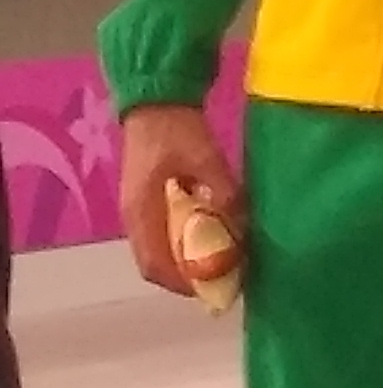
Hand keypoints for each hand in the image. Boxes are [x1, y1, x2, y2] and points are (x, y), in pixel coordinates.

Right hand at [121, 104, 242, 300]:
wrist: (157, 99)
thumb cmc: (176, 129)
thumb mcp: (205, 158)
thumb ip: (223, 191)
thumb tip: (243, 227)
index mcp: (141, 212)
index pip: (155, 265)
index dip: (183, 283)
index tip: (214, 288)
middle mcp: (135, 218)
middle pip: (156, 264)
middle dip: (188, 276)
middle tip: (224, 278)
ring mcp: (140, 210)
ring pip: (160, 250)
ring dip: (187, 260)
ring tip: (222, 261)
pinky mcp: (149, 200)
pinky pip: (165, 233)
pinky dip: (185, 242)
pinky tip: (213, 235)